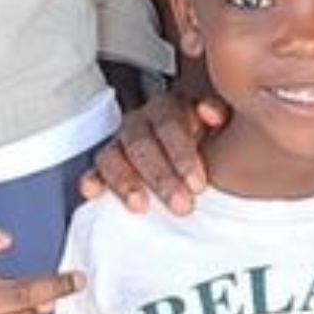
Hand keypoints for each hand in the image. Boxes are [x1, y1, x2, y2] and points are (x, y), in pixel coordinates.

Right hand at [85, 84, 224, 213]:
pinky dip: (92, 180)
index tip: (198, 184)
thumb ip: (217, 112)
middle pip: (141, 145)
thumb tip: (212, 114)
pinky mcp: (107, 165)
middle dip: (160, 176)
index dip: (181, 154)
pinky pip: (95, 171)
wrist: (201, 149)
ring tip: (140, 205)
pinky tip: (93, 192)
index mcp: (168, 108)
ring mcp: (120, 143)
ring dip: (125, 182)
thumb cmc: (210, 137)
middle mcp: (140, 123)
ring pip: (113, 157)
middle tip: (181, 205)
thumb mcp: (220, 122)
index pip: (169, 124)